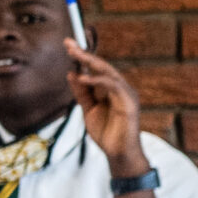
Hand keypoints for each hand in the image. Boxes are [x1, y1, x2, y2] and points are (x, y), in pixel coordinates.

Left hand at [64, 41, 147, 170]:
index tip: (68, 45)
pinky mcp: (129, 103)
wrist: (118, 154)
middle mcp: (120, 88)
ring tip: (75, 54)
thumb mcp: (88, 109)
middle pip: (101, 66)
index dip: (82, 57)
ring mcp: (126, 94)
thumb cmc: (106, 133)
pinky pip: (113, 86)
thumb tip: (72, 74)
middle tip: (68, 43)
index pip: (96, 69)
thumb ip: (81, 93)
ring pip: (108, 72)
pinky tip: (84, 78)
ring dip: (91, 62)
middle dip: (84, 54)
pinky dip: (98, 80)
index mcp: (111, 89)